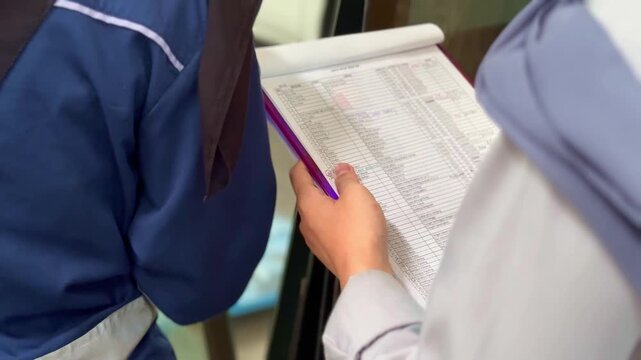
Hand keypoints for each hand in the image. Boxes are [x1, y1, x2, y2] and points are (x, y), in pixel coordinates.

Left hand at [289, 162, 391, 287]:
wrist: (364, 273)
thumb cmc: (358, 231)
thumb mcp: (356, 196)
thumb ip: (346, 179)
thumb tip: (340, 170)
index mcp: (308, 205)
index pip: (298, 176)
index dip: (305, 163)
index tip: (314, 155)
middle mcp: (307, 222)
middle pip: (310, 195)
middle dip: (324, 183)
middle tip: (343, 173)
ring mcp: (317, 239)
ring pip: (322, 213)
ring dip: (334, 202)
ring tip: (355, 196)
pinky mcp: (329, 252)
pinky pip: (331, 229)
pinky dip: (341, 220)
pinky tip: (359, 220)